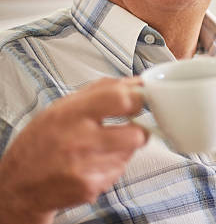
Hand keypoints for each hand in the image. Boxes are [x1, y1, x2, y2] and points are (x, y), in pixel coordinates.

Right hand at [0, 77, 147, 222]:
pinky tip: (92, 164)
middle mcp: (79, 140)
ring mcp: (86, 167)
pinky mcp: (90, 187)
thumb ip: (102, 91)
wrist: (19, 184)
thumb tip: (136, 83)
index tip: (139, 101)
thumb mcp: (62, 107)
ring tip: (100, 148)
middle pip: (136, 134)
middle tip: (129, 128)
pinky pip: (118, 172)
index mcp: (72, 114)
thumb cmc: (41, 142)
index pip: (120, 99)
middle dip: (138, 131)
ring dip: (123, 149)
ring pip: (129, 154)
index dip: (137, 99)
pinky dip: (111, 167)